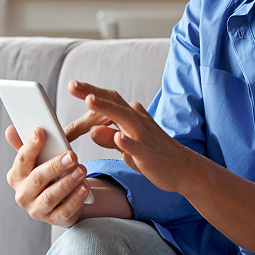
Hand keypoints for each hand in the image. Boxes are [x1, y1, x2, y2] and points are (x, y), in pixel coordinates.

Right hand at [5, 125, 89, 227]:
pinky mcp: (53, 219)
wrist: (60, 201)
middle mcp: (23, 194)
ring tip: (82, 170)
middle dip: (55, 166)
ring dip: (67, 182)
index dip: (31, 146)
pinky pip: (64, 211)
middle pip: (37, 179)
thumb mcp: (38, 160)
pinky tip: (84, 188)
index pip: (22, 160)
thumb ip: (26, 145)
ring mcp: (36, 209)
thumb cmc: (47, 175)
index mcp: (16, 176)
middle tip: (72, 155)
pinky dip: (75, 200)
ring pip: (50, 197)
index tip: (41, 131)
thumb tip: (11, 129)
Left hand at [65, 81, 190, 193]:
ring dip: (107, 108)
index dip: (87, 100)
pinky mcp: (149, 153)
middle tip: (72, 85)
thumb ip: (108, 138)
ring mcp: (144, 135)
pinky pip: (137, 146)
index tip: (71, 89)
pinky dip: (127, 141)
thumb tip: (92, 130)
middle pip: (114, 102)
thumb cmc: (153, 156)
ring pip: (124, 117)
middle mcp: (137, 119)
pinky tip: (117, 137)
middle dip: (92, 92)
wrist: (184, 169)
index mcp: (131, 115)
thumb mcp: (126, 146)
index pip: (106, 104)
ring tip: (89, 100)